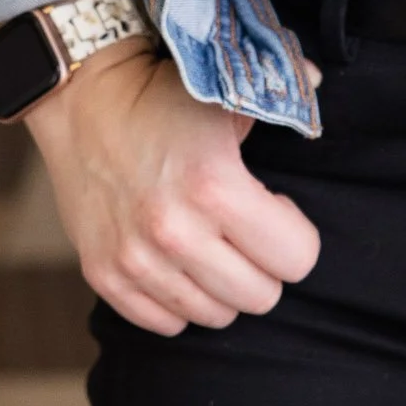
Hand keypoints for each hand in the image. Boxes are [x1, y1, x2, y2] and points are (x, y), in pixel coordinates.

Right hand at [24, 38, 320, 335]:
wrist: (84, 99)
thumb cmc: (165, 94)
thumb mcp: (229, 89)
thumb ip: (284, 91)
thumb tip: (320, 80)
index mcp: (216, 187)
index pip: (296, 258)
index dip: (295, 233)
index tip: (274, 208)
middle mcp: (175, 232)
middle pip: (260, 297)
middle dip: (264, 265)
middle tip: (245, 229)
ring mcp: (136, 260)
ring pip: (215, 317)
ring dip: (221, 285)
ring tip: (209, 240)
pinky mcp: (104, 275)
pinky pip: (166, 324)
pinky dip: (179, 300)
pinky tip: (177, 258)